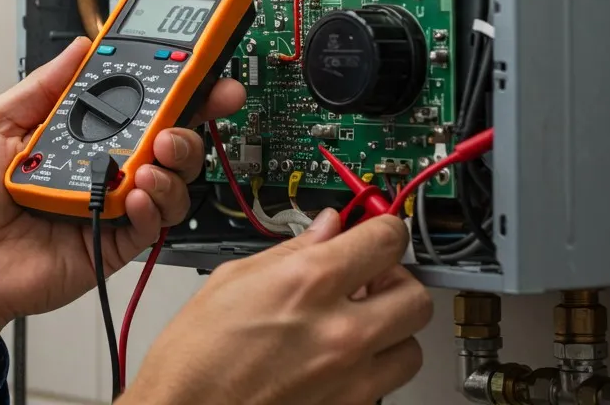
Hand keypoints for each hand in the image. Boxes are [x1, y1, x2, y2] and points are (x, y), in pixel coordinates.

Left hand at [0, 36, 245, 383]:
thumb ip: (41, 87)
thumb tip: (81, 47)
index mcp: (76, 132)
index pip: (135, 100)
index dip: (169, 81)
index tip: (196, 60)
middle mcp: (100, 166)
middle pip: (167, 135)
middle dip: (192, 115)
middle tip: (197, 103)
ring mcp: (109, 204)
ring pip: (171, 179)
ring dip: (175, 161)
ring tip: (153, 157)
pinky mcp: (111, 243)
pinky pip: (152, 224)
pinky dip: (154, 205)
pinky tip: (138, 193)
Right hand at [122, 210, 432, 404]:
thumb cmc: (194, 356)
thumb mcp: (234, 279)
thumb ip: (292, 250)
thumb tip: (325, 230)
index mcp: (308, 283)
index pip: (387, 238)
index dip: (385, 227)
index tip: (378, 229)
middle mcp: (339, 330)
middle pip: (416, 294)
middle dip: (396, 281)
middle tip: (371, 278)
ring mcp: (349, 377)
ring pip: (411, 345)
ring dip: (392, 329)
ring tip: (359, 323)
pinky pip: (386, 382)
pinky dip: (372, 366)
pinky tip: (341, 356)